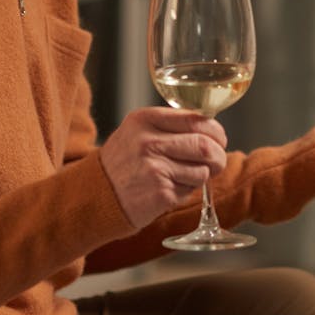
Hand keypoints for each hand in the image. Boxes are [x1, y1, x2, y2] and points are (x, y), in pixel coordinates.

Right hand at [99, 107, 228, 227]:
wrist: (96, 195)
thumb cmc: (123, 162)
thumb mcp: (137, 131)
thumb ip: (170, 126)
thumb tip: (211, 130)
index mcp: (145, 119)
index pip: (197, 119)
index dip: (216, 132)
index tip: (219, 140)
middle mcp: (148, 141)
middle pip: (205, 145)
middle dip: (218, 156)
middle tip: (217, 162)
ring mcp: (154, 168)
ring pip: (202, 170)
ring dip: (201, 176)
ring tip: (182, 177)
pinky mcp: (160, 193)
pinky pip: (191, 190)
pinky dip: (187, 191)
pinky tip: (169, 189)